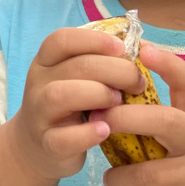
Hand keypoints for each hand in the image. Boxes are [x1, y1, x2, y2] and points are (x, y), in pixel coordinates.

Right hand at [8, 27, 143, 182]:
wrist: (38, 146)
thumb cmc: (70, 105)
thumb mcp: (77, 78)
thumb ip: (101, 62)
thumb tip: (146, 49)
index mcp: (47, 61)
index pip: (62, 39)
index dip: (95, 40)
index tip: (122, 49)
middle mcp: (38, 82)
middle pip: (74, 66)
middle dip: (114, 70)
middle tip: (137, 83)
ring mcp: (39, 113)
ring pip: (60, 95)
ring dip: (97, 95)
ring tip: (118, 102)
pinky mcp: (47, 143)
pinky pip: (63, 138)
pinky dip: (87, 134)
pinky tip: (105, 130)